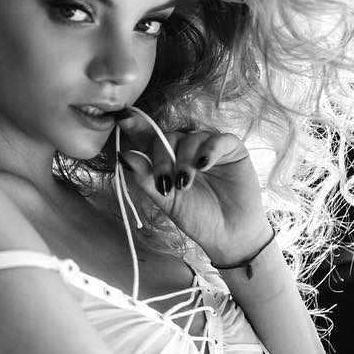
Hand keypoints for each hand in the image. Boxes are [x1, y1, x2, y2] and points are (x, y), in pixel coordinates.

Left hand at [115, 111, 270, 265]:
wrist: (228, 234)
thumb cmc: (196, 217)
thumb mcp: (165, 199)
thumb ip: (146, 177)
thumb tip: (124, 155)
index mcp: (167, 159)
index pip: (149, 139)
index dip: (136, 127)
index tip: (122, 120)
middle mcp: (186, 149)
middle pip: (167, 138)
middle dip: (162, 158)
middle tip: (164, 182)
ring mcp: (208, 147)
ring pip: (190, 138)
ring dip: (184, 160)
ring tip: (185, 184)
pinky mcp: (231, 148)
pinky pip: (218, 140)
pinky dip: (209, 150)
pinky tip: (204, 165)